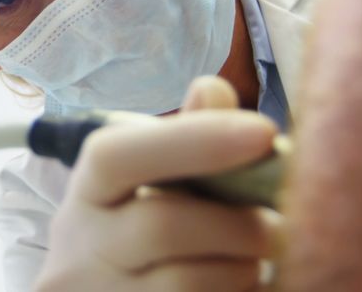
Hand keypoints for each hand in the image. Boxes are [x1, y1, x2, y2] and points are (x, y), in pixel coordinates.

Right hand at [34, 77, 278, 291]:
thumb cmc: (142, 231)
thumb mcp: (151, 183)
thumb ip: (186, 138)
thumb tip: (212, 89)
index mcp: (86, 192)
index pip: (117, 155)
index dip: (192, 141)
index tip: (264, 132)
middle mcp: (80, 249)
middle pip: (162, 225)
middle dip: (238, 223)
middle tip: (282, 226)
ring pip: (186, 284)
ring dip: (242, 270)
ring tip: (258, 262)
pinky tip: (246, 288)